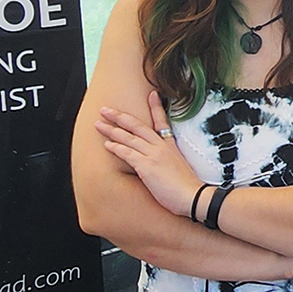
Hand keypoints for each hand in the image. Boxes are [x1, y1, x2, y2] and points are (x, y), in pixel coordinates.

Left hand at [95, 91, 202, 217]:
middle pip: (137, 126)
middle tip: (106, 110)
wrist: (193, 196)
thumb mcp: (181, 170)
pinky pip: (127, 153)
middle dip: (120, 117)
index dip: (156, 107)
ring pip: (128, 138)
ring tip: (99, 124)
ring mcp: (153, 155)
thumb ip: (169, 165)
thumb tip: (162, 169)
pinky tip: (107, 144)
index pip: (162, 122)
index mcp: (171, 147)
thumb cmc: (188, 189)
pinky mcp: (146, 166)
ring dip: (112, 130)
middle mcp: (161, 147)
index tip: (152, 94)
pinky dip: (116, 147)